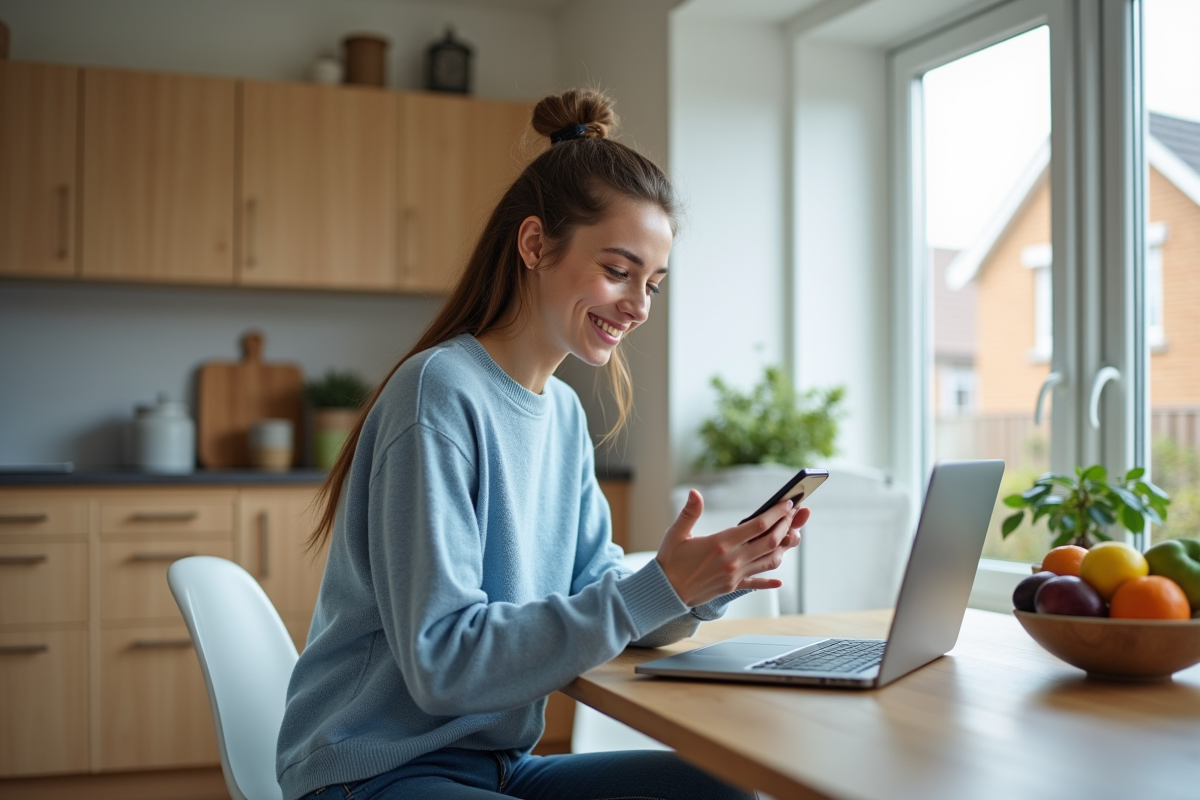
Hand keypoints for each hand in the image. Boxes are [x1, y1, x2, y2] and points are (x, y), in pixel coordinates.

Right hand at [655, 490, 808, 606]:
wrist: (665, 592)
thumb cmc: (670, 561)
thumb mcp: (676, 533)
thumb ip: (689, 513)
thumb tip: (694, 493)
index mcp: (720, 543)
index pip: (757, 525)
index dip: (776, 513)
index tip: (787, 503)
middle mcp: (732, 560)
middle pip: (770, 541)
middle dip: (785, 525)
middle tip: (795, 514)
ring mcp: (734, 575)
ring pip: (769, 561)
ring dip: (784, 547)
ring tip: (793, 535)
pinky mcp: (732, 586)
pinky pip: (756, 583)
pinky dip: (769, 582)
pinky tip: (779, 581)